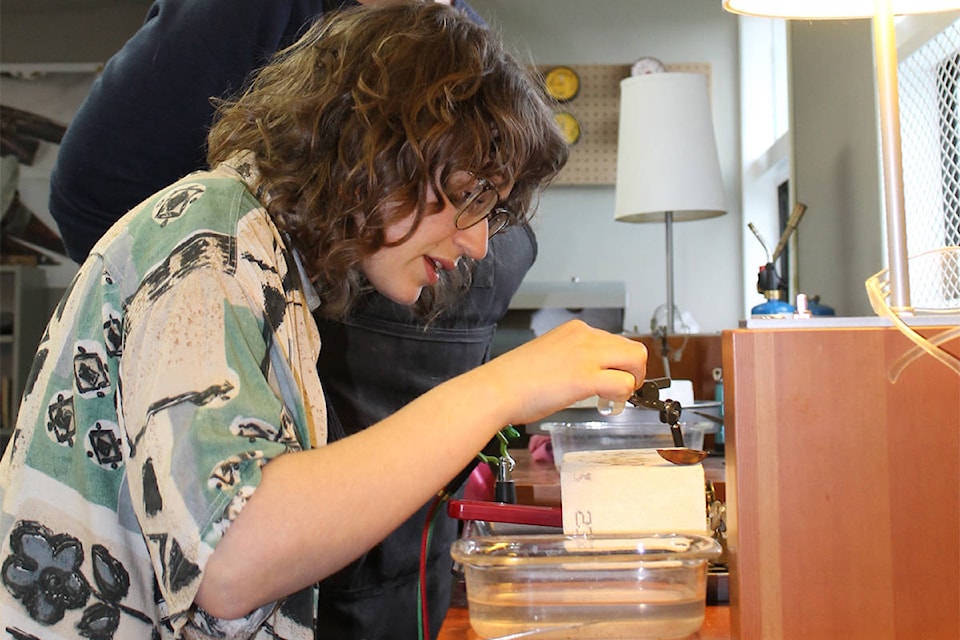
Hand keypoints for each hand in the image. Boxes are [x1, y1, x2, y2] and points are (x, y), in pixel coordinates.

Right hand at [480, 319, 646, 425]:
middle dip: (634, 371)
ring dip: (631, 382)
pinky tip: (608, 403)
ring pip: (635, 361)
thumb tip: (590, 374)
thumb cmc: (514, 378)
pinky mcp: (586, 378)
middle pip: (634, 348)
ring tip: (616, 397)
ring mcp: (586, 355)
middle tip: (623, 389)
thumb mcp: (549, 355)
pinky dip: (623, 397)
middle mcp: (584, 337)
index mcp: (574, 330)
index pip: (615, 341)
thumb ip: (573, 359)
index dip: (619, 363)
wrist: (496, 389)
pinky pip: (623, 384)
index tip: (614, 376)